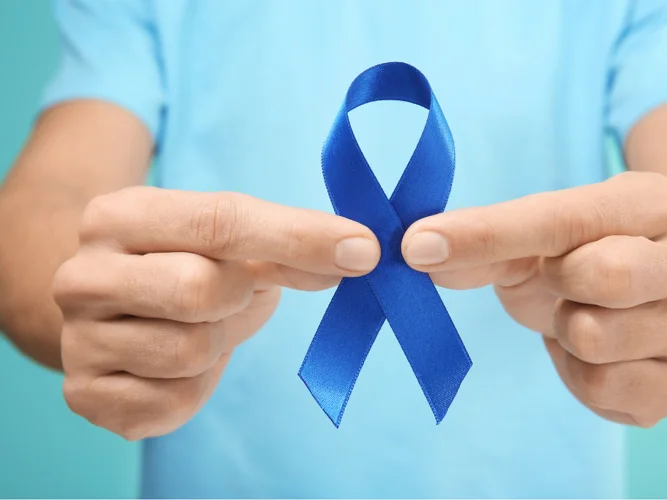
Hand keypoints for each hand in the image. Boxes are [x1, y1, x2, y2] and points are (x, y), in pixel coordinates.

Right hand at [53, 187, 379, 439]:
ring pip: (191, 351)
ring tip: (200, 325)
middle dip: (237, 297)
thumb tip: (357, 253)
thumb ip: (290, 244)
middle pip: (200, 290)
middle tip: (231, 292)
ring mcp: (78, 340)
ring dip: (218, 341)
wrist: (114, 308)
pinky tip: (176, 361)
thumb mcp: (232, 241)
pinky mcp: (86, 395)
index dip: (300, 237)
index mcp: (117, 216)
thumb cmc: (184, 263)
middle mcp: (81, 275)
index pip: (220, 221)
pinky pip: (177, 400)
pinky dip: (197, 384)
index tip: (363, 250)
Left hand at [402, 172, 666, 426]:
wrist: (645, 301)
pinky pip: (601, 388)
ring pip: (595, 340)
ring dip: (567, 333)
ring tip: (582, 316)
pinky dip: (579, 374)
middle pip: (605, 276)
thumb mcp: (535, 237)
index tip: (417, 246)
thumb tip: (418, 250)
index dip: (485, 234)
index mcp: (659, 205)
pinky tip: (594, 354)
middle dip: (558, 285)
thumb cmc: (585, 257)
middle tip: (561, 280)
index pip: (565, 218)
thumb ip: (482, 239)